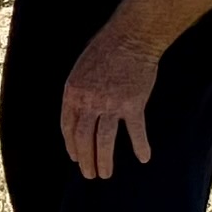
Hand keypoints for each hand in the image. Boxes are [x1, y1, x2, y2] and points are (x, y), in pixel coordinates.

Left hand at [60, 28, 159, 181]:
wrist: (131, 37)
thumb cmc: (105, 48)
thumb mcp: (80, 69)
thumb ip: (79, 92)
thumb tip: (79, 112)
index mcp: (72, 93)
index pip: (67, 127)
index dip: (71, 145)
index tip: (75, 157)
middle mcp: (88, 102)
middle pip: (83, 138)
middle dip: (85, 160)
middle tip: (90, 174)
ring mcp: (110, 104)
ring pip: (103, 140)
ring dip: (104, 160)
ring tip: (105, 175)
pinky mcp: (132, 104)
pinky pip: (135, 131)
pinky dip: (140, 146)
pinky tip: (144, 158)